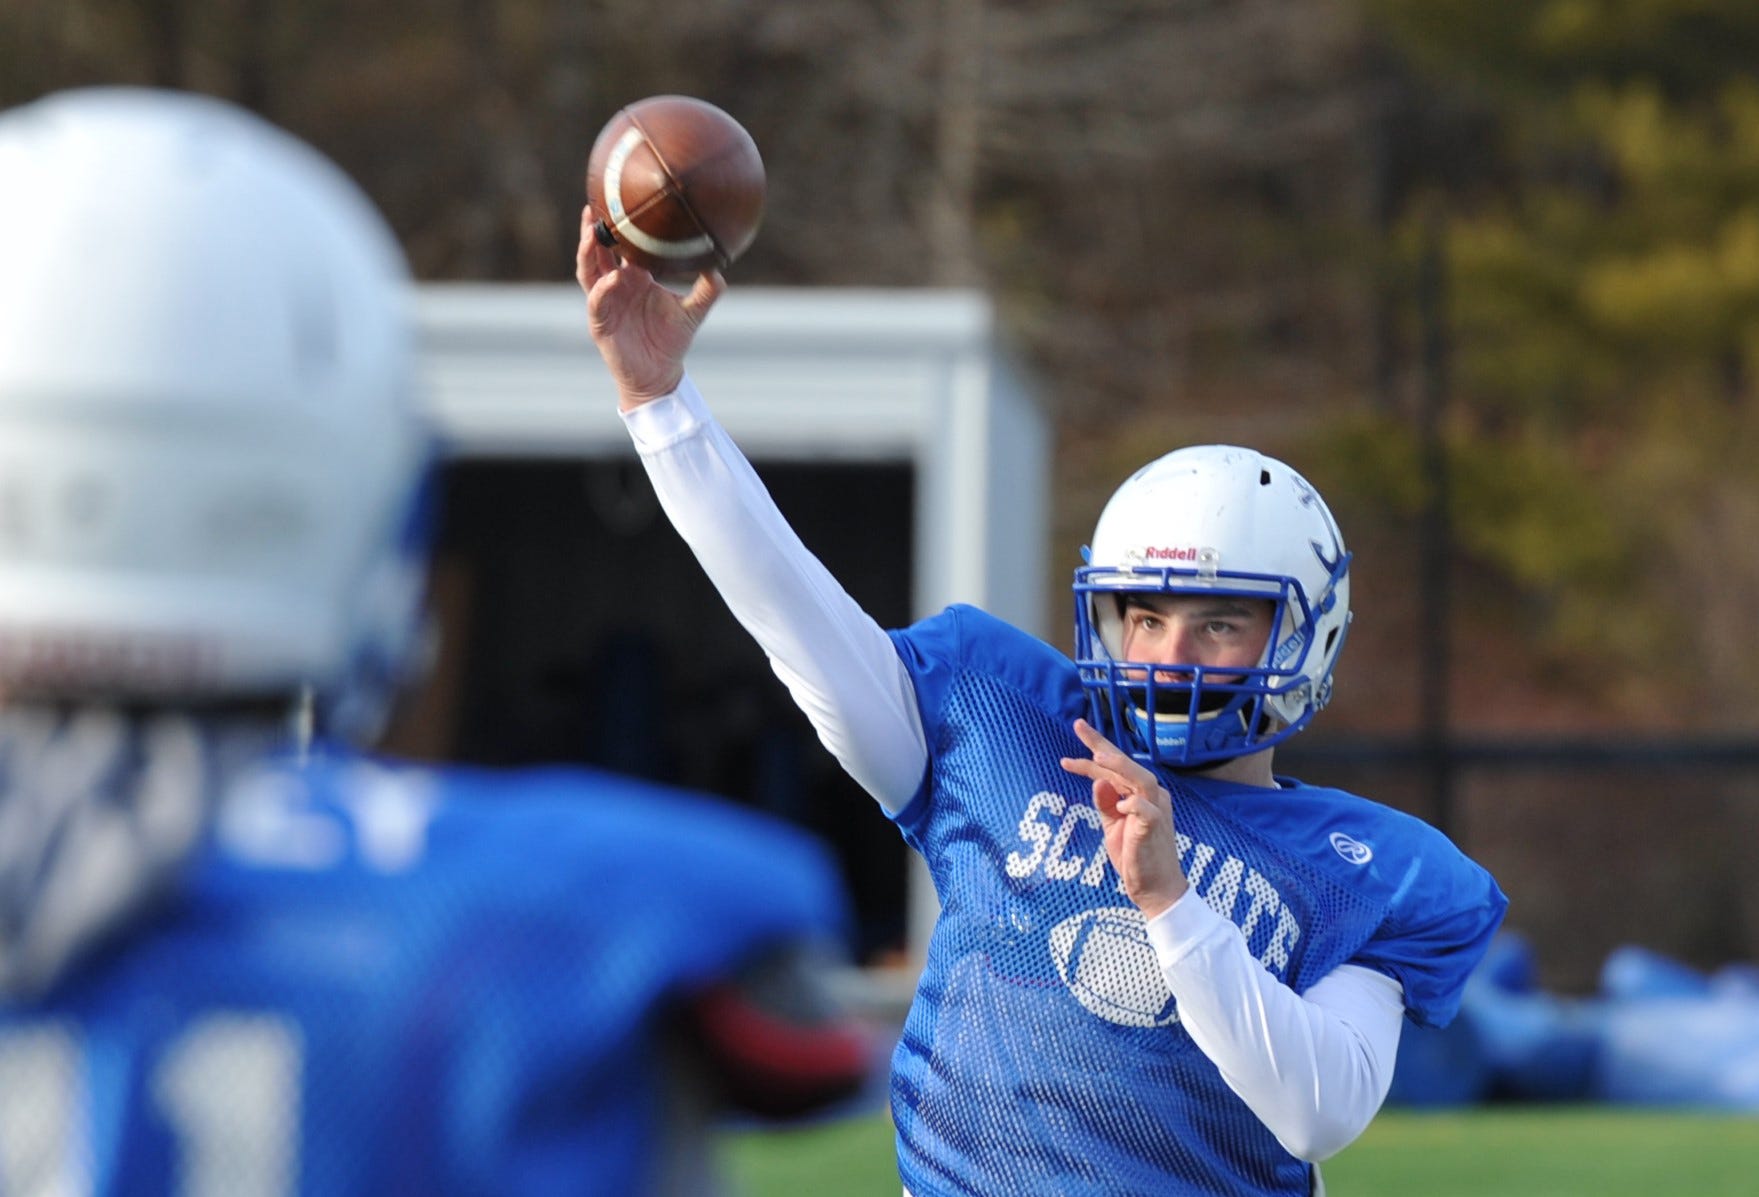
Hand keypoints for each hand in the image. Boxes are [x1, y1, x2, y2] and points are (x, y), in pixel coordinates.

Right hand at [575, 204, 724, 410]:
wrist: (660, 373)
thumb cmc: (672, 339)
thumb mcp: (694, 310)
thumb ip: (708, 289)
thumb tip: (720, 267)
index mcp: (634, 276)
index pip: (622, 245)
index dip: (619, 224)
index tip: (621, 199)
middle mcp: (616, 285)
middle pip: (597, 251)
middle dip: (592, 229)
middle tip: (593, 204)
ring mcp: (605, 302)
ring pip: (589, 271)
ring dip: (588, 252)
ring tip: (592, 234)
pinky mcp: (600, 323)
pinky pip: (597, 302)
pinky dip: (603, 289)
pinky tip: (613, 278)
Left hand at [1060, 718, 1188, 919]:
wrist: (1155, 889)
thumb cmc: (1135, 855)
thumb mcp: (1113, 824)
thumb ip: (1105, 802)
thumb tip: (1096, 780)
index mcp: (1142, 794)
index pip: (1117, 766)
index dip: (1095, 750)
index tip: (1072, 739)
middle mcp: (1152, 796)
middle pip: (1127, 765)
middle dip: (1102, 744)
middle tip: (1079, 726)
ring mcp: (1156, 811)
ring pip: (1140, 779)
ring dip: (1119, 765)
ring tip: (1096, 755)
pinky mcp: (1155, 828)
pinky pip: (1145, 809)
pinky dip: (1132, 804)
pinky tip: (1120, 806)